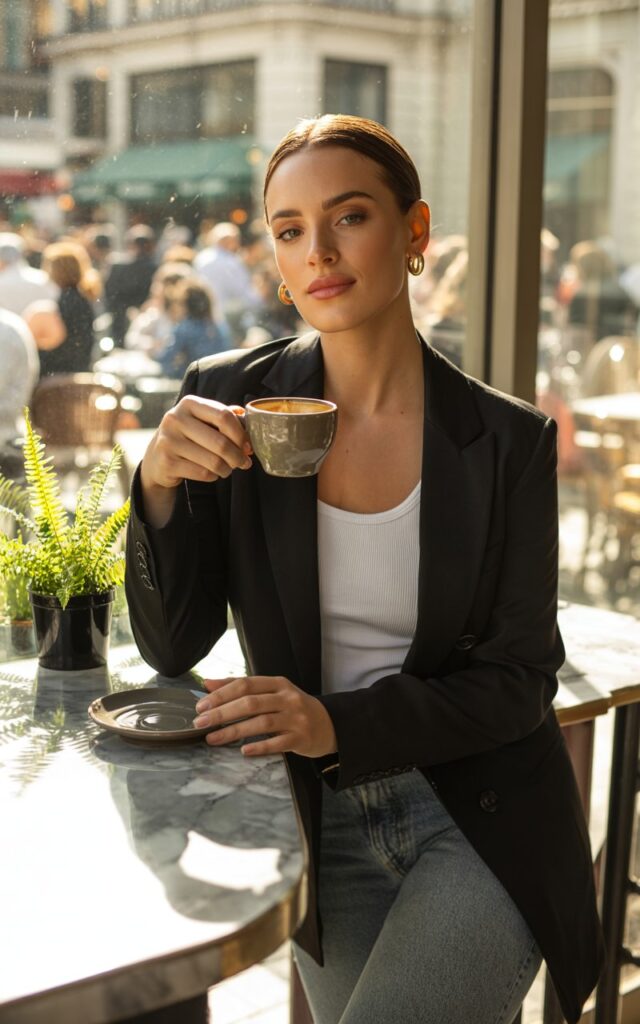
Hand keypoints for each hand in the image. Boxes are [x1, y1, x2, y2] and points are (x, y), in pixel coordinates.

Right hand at [140, 396, 250, 526]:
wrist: (157, 457)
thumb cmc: (190, 436)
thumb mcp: (204, 421)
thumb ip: (226, 418)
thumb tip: (251, 425)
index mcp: (189, 403)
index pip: (224, 416)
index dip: (241, 434)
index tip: (247, 446)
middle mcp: (175, 419)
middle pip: (221, 442)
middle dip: (237, 456)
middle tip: (244, 463)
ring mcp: (169, 441)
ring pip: (213, 461)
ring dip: (227, 469)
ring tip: (227, 468)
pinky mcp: (167, 462)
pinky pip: (202, 473)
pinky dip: (213, 476)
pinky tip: (211, 473)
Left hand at [193, 675, 337, 758]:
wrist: (329, 724)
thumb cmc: (293, 707)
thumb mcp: (272, 691)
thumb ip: (241, 686)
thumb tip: (207, 683)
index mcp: (278, 683)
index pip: (245, 684)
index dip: (221, 694)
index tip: (201, 705)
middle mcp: (287, 698)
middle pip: (251, 703)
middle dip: (222, 712)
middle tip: (200, 722)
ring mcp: (296, 718)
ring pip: (261, 723)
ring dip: (234, 731)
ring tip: (212, 738)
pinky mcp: (301, 738)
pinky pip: (277, 743)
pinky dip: (259, 747)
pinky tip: (243, 751)